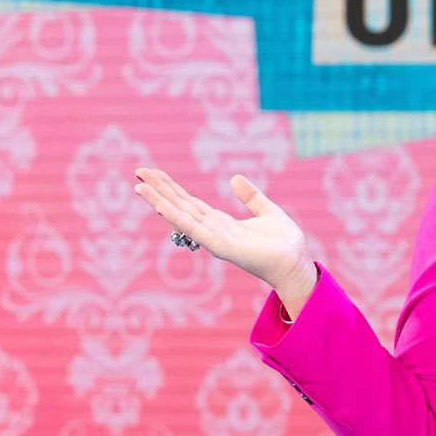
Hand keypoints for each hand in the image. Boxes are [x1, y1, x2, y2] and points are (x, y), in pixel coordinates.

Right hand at [134, 168, 314, 292]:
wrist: (296, 262)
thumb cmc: (284, 242)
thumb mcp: (267, 211)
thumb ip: (251, 196)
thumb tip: (234, 178)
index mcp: (222, 222)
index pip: (190, 202)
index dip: (172, 188)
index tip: (154, 173)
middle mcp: (213, 230)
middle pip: (180, 206)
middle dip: (159, 190)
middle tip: (138, 172)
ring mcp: (214, 239)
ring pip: (181, 217)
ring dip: (160, 202)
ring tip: (139, 187)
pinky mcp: (220, 246)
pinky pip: (194, 229)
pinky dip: (176, 218)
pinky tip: (161, 206)